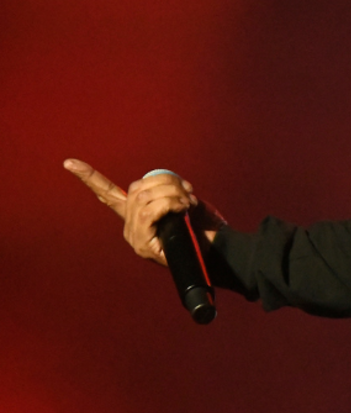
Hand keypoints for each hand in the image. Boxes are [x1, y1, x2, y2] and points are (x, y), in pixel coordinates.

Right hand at [65, 159, 223, 265]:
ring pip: (144, 198)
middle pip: (137, 188)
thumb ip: (169, 189)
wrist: (220, 251)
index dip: (90, 178)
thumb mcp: (186, 201)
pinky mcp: (142, 244)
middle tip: (187, 192)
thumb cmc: (205, 227)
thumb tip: (165, 181)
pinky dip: (169, 204)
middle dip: (167, 182)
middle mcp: (130, 226)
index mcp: (136, 214)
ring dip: (172, 193)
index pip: (108, 194)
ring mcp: (134, 236)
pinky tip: (183, 208)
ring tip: (188, 203)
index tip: (69, 162)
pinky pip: (149, 212)